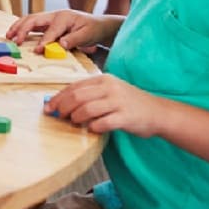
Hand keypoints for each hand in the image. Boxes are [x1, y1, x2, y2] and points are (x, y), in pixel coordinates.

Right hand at [6, 10, 115, 52]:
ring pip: (30, 19)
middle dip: (23, 29)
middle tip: (15, 40)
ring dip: (18, 27)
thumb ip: (74, 40)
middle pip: (34, 19)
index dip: (44, 41)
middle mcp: (55, 15)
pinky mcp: (48, 22)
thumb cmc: (93, 29)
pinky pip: (32, 23)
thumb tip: (60, 45)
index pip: (51, 30)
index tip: (37, 50)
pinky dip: (22, 27)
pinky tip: (15, 33)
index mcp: (64, 17)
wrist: (98, 25)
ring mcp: (50, 18)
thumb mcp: (87, 35)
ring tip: (9, 35)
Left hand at [46, 74, 161, 136]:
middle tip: (58, 117)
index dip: (58, 98)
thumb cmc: (130, 103)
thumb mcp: (109, 92)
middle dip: (63, 108)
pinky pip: (103, 123)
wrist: (159, 112)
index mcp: (103, 80)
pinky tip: (93, 129)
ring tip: (75, 123)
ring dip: (76, 118)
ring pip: (86, 109)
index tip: (49, 108)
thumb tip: (62, 103)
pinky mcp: (126, 117)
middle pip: (77, 97)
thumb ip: (90, 94)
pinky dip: (93, 127)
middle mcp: (110, 88)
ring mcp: (118, 102)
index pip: (74, 87)